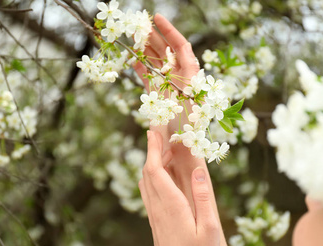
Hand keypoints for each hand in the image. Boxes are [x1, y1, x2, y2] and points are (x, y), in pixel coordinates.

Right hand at [134, 13, 199, 138]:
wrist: (182, 150)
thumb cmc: (188, 129)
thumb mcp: (188, 103)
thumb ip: (186, 81)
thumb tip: (179, 55)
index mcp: (191, 75)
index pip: (181, 47)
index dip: (170, 31)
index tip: (157, 18)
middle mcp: (180, 77)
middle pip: (167, 51)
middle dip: (154, 37)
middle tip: (139, 23)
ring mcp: (168, 85)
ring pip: (156, 62)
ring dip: (146, 49)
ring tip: (133, 36)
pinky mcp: (158, 95)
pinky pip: (148, 75)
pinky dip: (140, 66)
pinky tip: (132, 58)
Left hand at [139, 131, 219, 245]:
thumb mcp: (209, 229)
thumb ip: (203, 198)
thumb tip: (199, 170)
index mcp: (172, 205)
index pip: (156, 169)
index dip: (153, 148)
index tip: (153, 130)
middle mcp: (158, 206)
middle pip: (148, 171)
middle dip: (152, 149)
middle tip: (161, 132)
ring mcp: (154, 214)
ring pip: (146, 181)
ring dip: (152, 162)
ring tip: (165, 150)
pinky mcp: (154, 221)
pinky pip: (149, 192)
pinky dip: (152, 176)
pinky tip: (162, 175)